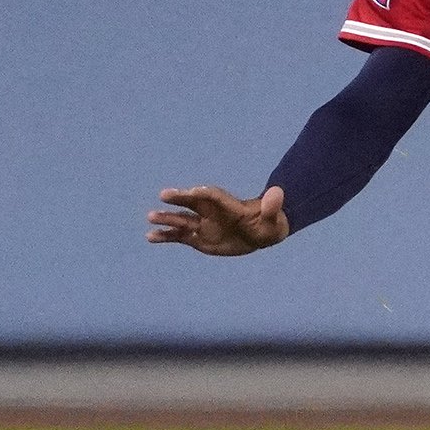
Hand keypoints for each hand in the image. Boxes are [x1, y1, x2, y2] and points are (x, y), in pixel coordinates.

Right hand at [146, 185, 289, 255]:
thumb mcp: (274, 219)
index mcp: (229, 206)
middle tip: (164, 195)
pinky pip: (179, 236)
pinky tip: (151, 237)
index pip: (214, 196)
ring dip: (167, 218)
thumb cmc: (269, 225)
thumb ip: (273, 206)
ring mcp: (203, 224)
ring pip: (182, 219)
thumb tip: (278, 192)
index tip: (194, 191)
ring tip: (151, 218)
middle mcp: (212, 212)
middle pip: (193, 202)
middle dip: (180, 198)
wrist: (261, 235)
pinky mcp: (198, 238)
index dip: (204, 192)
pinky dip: (165, 236)